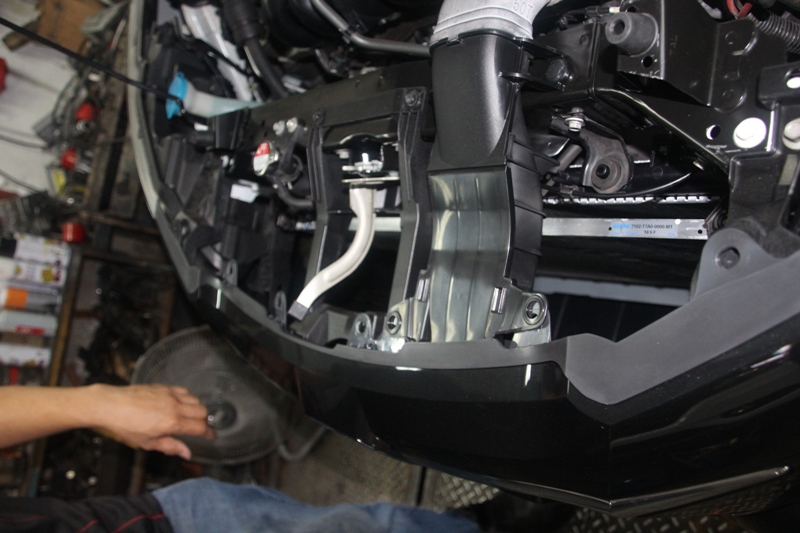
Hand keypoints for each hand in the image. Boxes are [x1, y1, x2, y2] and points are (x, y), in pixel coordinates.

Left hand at [90, 384, 214, 459]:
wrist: (110, 405)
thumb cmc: (125, 426)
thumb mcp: (147, 443)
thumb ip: (170, 447)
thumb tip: (186, 453)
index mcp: (172, 423)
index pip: (200, 427)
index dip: (209, 433)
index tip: (211, 436)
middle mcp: (175, 407)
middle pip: (203, 411)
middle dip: (203, 421)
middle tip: (198, 427)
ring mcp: (170, 395)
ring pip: (195, 399)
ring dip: (196, 408)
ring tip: (188, 416)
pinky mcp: (164, 387)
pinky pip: (184, 390)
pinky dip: (186, 397)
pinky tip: (179, 404)